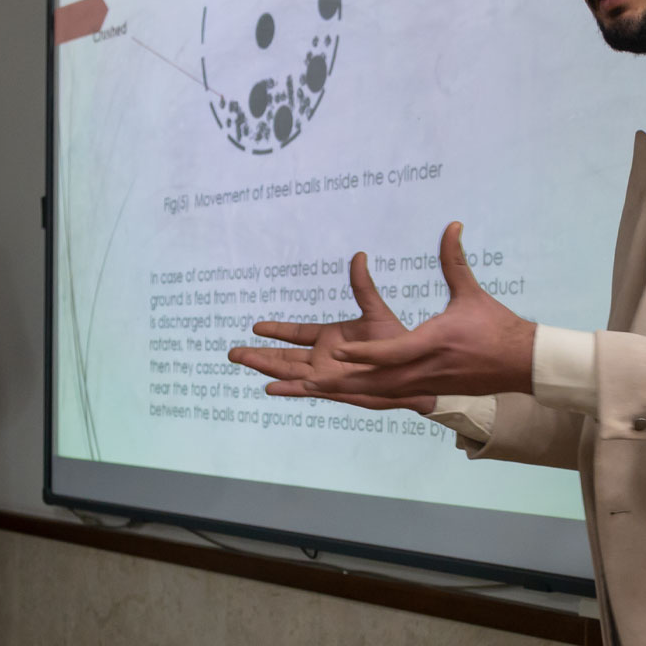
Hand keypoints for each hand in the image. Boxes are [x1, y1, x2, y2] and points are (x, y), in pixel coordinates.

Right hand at [228, 251, 435, 413]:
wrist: (413, 367)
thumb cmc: (397, 342)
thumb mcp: (375, 310)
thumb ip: (362, 286)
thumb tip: (358, 256)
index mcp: (330, 338)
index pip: (296, 334)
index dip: (277, 331)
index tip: (255, 327)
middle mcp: (323, 358)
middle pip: (283, 356)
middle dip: (258, 354)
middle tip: (232, 353)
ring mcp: (325, 374)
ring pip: (287, 370)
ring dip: (264, 366)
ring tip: (240, 360)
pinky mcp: (333, 387)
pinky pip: (307, 389)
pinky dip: (289, 389)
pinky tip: (269, 387)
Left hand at [303, 222, 535, 399]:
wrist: (521, 363)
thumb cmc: (495, 326)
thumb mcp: (470, 293)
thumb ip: (454, 260)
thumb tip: (452, 225)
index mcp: (433, 343)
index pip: (391, 352)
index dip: (363, 353)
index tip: (336, 351)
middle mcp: (426, 369)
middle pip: (377, 381)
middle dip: (342, 382)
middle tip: (309, 382)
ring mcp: (427, 385)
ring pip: (381, 392)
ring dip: (348, 390)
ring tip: (315, 388)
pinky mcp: (430, 392)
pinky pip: (392, 397)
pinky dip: (366, 395)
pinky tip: (346, 393)